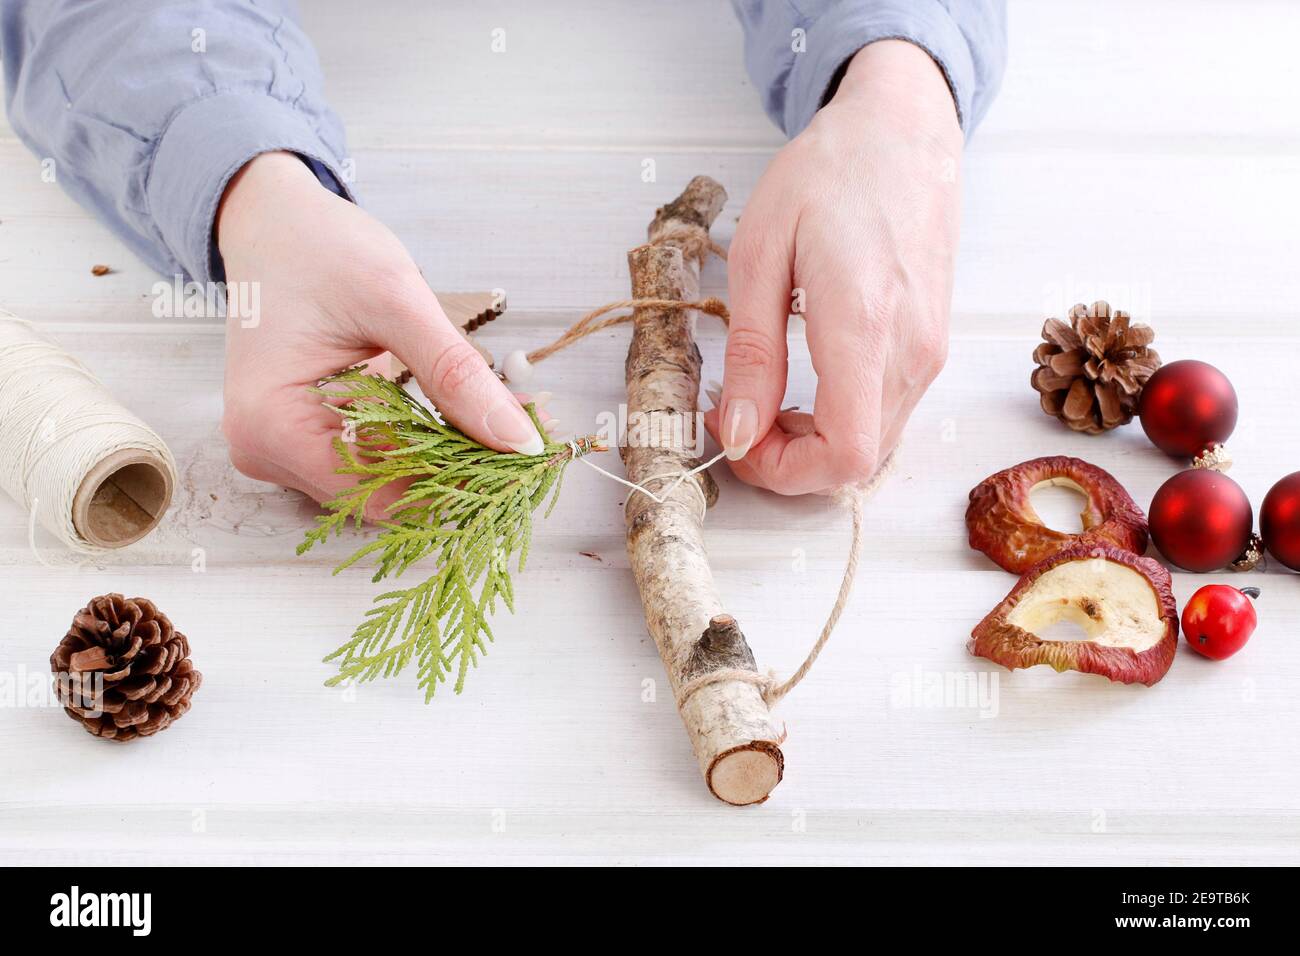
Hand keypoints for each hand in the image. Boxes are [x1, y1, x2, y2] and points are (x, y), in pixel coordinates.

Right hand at [216, 152, 542, 516]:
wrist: (273, 221)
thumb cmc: (317, 247)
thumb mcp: (394, 301)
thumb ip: (455, 373)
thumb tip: (517, 440)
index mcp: (272, 427)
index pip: (382, 495)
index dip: (458, 488)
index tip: (523, 463)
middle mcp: (269, 452)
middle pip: (387, 492)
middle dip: (463, 466)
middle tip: (534, 433)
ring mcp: (285, 448)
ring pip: (390, 476)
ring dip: (453, 452)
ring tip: (517, 417)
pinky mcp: (309, 436)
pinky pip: (380, 452)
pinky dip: (430, 436)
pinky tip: (477, 411)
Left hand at [706, 40, 961, 494]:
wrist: (901, 132)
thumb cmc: (829, 175)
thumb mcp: (761, 254)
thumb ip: (753, 354)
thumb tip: (739, 430)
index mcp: (863, 328)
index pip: (845, 455)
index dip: (784, 471)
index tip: (736, 437)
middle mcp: (910, 352)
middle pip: (857, 464)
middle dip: (787, 462)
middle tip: (734, 417)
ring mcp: (928, 353)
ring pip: (872, 445)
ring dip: (810, 443)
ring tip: (761, 395)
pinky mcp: (930, 347)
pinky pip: (885, 415)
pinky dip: (838, 420)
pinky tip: (801, 382)